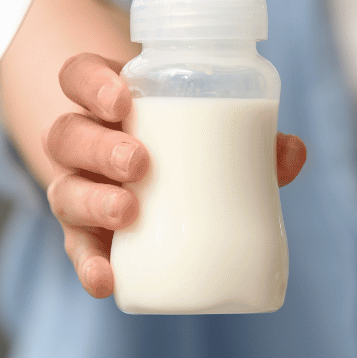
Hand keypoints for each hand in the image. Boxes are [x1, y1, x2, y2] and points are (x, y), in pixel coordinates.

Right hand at [43, 51, 306, 298]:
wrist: (148, 177)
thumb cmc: (184, 141)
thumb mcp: (208, 130)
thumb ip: (252, 138)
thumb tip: (292, 152)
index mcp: (108, 101)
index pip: (79, 77)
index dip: (92, 84)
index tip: (122, 100)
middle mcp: (82, 142)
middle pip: (68, 134)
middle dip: (100, 147)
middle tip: (140, 162)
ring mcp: (78, 188)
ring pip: (64, 189)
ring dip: (93, 201)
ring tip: (128, 211)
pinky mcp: (85, 235)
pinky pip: (78, 249)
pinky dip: (90, 265)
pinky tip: (106, 280)